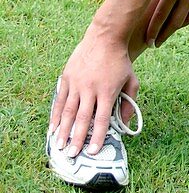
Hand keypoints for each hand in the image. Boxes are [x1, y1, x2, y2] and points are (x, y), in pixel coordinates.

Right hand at [52, 31, 138, 156]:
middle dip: (76, 138)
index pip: (101, 119)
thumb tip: (124, 125)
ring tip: (59, 145)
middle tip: (72, 155)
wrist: (105, 38)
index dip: (97, 137)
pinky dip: (55, 114)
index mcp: (107, 91)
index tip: (92, 152)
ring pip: (67, 111)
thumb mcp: (132, 81)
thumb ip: (129, 103)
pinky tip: (52, 127)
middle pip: (82, 119)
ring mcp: (77, 83)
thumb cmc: (120, 61)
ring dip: (62, 130)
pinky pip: (59, 99)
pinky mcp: (67, 77)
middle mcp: (90, 89)